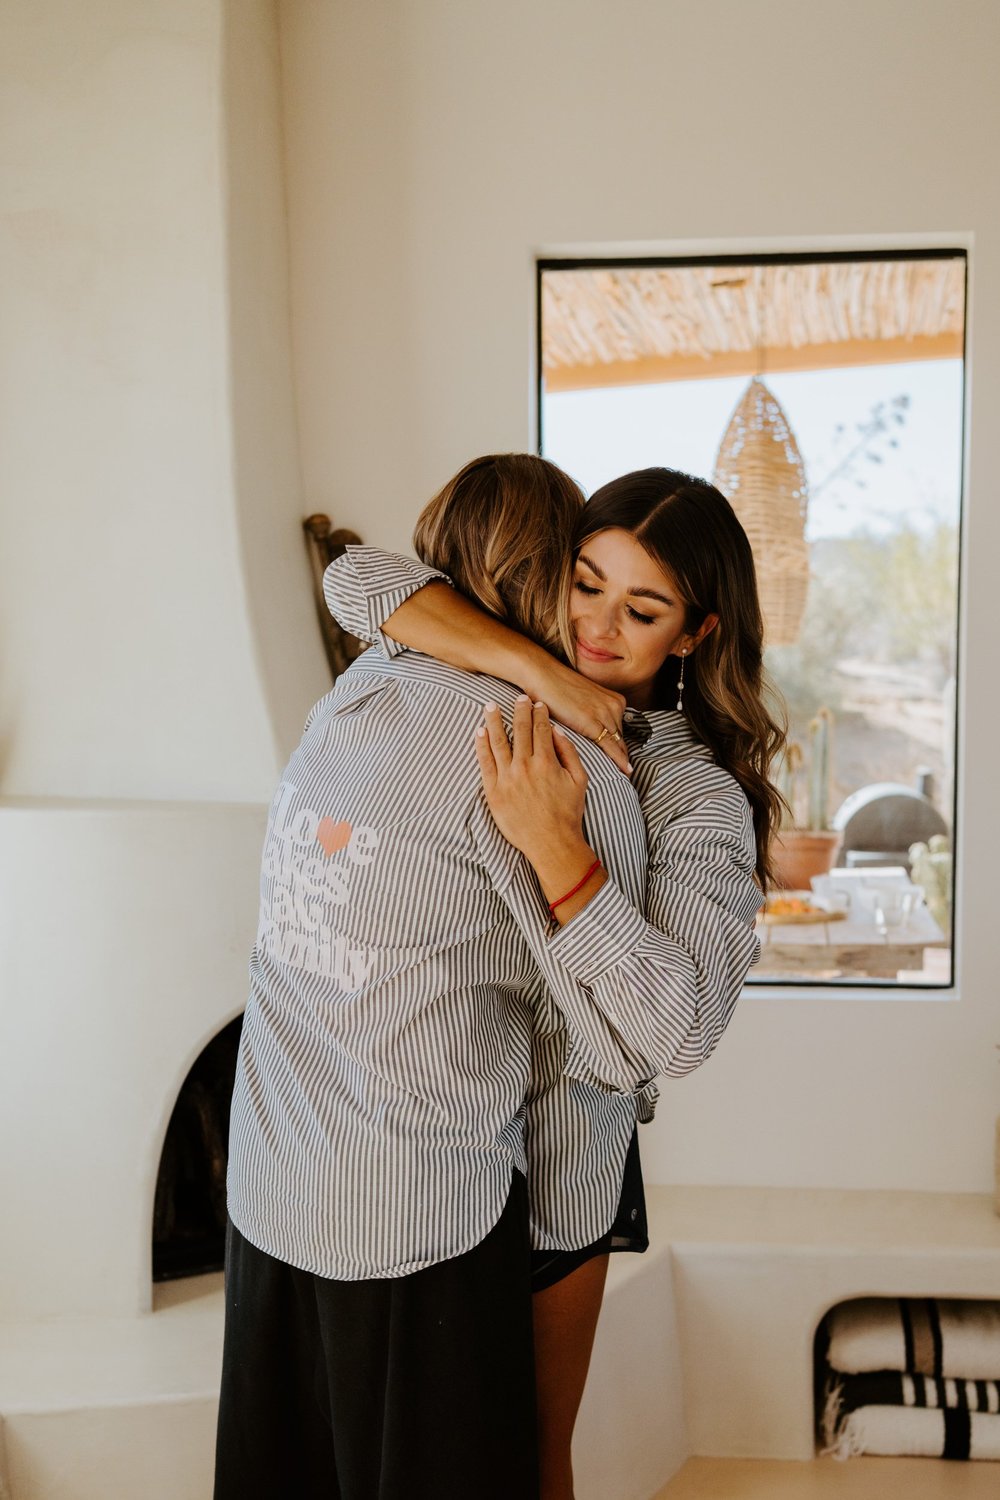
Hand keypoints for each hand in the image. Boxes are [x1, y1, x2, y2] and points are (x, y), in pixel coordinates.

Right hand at [519, 658, 629, 773]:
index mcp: (614, 700)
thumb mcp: (583, 700)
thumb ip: (593, 713)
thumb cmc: (557, 688)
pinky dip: (619, 760)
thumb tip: (592, 730)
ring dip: (621, 761)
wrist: (543, 676)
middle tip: (626, 775)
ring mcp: (605, 713)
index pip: (621, 730)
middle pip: (621, 738)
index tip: (627, 763)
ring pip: (618, 744)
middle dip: (622, 756)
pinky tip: (625, 771)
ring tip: (623, 778)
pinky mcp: (593, 723)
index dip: (622, 748)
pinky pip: (610, 746)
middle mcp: (615, 706)